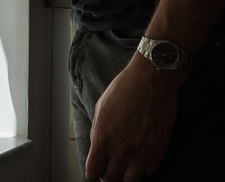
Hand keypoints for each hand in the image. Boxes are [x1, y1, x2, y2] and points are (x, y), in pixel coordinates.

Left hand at [86, 53, 186, 181]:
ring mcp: (141, 152)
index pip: (93, 170)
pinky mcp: (159, 150)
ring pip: (130, 179)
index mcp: (102, 138)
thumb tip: (97, 147)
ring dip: (126, 173)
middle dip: (108, 173)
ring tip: (125, 163)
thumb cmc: (124, 89)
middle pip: (111, 178)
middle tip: (110, 165)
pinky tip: (141, 156)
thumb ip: (97, 132)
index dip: (93, 172)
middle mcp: (121, 149)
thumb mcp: (100, 109)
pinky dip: (144, 166)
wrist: (151, 80)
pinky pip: (149, 170)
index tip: (95, 171)